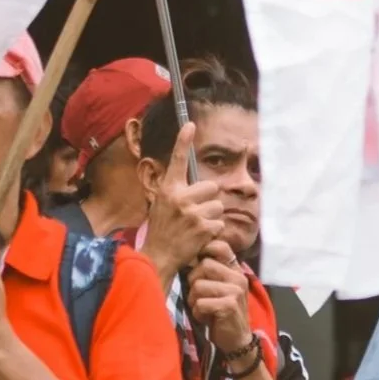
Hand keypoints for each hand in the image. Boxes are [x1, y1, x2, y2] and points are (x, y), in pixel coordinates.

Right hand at [143, 122, 224, 277]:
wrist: (159, 255)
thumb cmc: (163, 230)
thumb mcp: (162, 205)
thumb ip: (178, 193)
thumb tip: (201, 185)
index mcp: (168, 189)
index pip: (178, 160)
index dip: (184, 141)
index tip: (190, 124)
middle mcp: (180, 197)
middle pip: (212, 187)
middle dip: (208, 200)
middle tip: (195, 213)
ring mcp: (192, 212)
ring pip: (218, 206)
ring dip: (212, 217)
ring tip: (195, 227)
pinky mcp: (204, 227)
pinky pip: (219, 223)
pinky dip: (213, 231)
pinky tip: (200, 237)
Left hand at [188, 240, 254, 355]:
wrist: (236, 339)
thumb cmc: (220, 311)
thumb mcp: (218, 287)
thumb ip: (209, 270)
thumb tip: (187, 253)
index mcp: (235, 269)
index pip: (220, 246)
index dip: (204, 251)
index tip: (197, 264)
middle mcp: (238, 277)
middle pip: (204, 265)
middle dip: (194, 282)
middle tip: (199, 296)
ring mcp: (236, 290)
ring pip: (198, 285)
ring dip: (194, 300)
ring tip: (202, 308)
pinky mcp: (230, 305)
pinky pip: (200, 303)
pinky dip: (198, 313)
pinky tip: (205, 318)